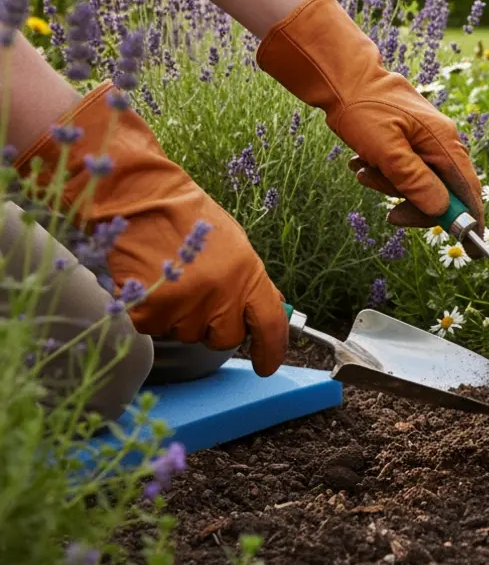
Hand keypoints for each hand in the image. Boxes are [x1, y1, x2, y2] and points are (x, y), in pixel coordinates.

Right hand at [16, 83, 289, 375]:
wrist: (140, 199)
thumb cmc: (188, 218)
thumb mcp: (235, 244)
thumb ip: (250, 281)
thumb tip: (269, 311)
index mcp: (248, 273)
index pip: (270, 324)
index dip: (272, 350)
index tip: (267, 365)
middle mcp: (221, 293)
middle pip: (226, 338)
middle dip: (215, 326)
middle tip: (199, 296)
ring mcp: (185, 304)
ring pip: (188, 334)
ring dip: (181, 317)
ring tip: (172, 279)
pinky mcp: (150, 311)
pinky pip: (156, 329)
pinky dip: (151, 313)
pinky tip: (150, 284)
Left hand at [256, 0, 484, 233]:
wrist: (343, 78)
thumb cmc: (363, 109)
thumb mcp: (386, 150)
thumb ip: (415, 181)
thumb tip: (441, 210)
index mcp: (444, 143)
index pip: (469, 191)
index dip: (471, 222)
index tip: (472, 251)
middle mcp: (443, 143)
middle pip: (444, 193)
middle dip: (413, 204)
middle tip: (390, 215)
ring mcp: (428, 142)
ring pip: (420, 184)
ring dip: (391, 187)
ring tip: (363, 170)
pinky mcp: (412, 142)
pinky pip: (406, 172)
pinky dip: (385, 174)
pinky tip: (363, 162)